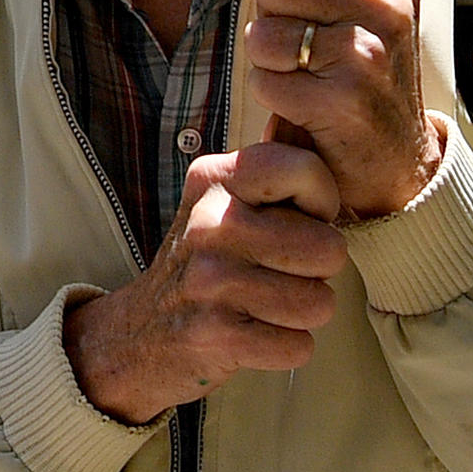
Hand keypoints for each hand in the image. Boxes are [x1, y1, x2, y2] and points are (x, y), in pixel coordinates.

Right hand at [61, 142, 359, 420]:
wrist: (143, 331)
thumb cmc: (207, 261)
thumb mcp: (224, 201)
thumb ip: (272, 169)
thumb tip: (309, 123)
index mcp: (215, 178)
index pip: (308, 170)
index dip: (322, 204)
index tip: (298, 221)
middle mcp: (210, 222)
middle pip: (329, 248)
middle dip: (318, 270)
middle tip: (280, 271)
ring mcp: (210, 279)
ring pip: (319, 303)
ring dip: (303, 312)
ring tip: (268, 303)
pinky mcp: (216, 334)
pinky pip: (299, 347)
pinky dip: (287, 348)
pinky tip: (257, 334)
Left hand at [243, 0, 438, 221]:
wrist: (396, 161)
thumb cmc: (366, 69)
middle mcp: (389, 9)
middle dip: (274, 14)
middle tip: (309, 44)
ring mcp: (367, 55)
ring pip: (262, 30)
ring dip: (268, 58)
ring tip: (306, 74)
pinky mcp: (341, 101)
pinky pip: (264, 77)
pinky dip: (272, 94)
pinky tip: (306, 105)